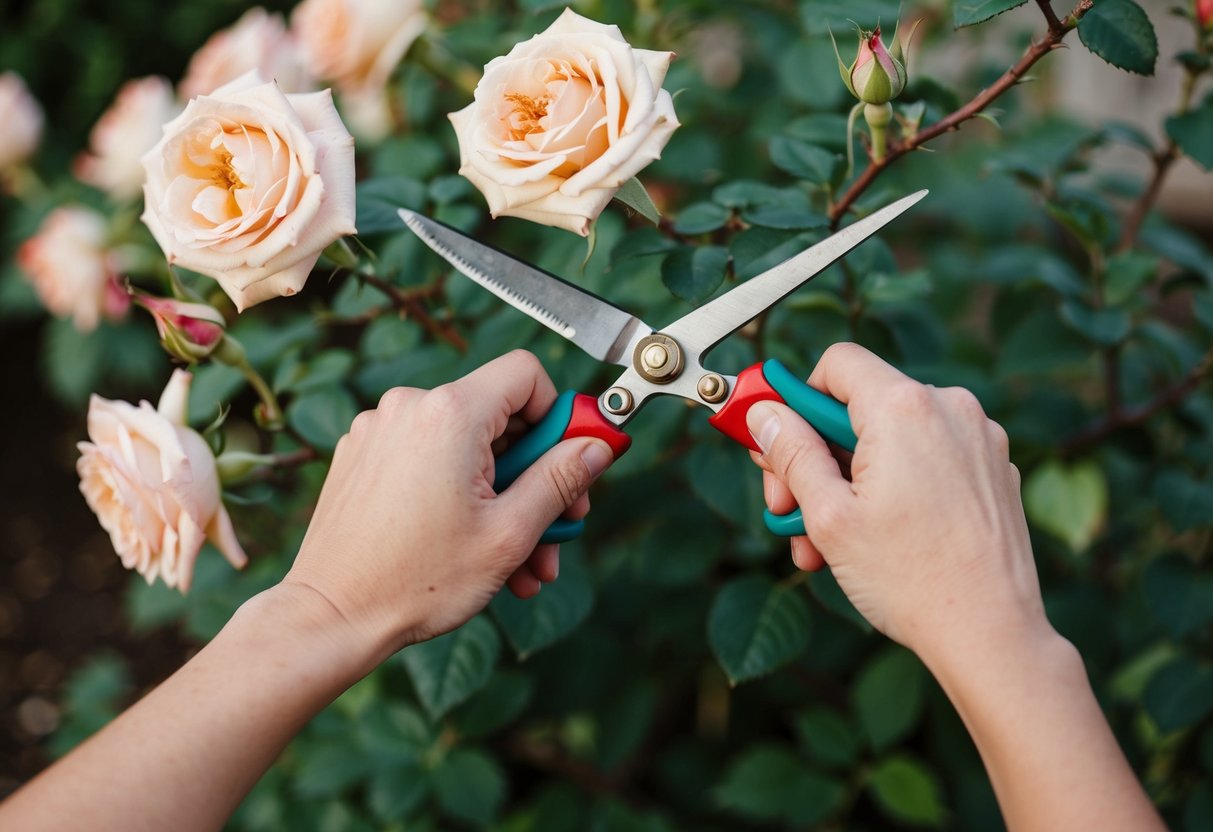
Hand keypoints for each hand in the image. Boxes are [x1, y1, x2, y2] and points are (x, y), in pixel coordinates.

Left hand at [285, 350, 614, 661]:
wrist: (331, 617)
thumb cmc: (416, 581)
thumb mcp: (510, 533)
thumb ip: (560, 480)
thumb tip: (597, 447)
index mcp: (450, 415)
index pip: (527, 375)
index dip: (559, 414)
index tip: (571, 460)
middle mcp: (410, 408)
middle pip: (500, 420)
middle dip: (535, 478)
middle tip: (557, 530)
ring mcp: (380, 431)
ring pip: (466, 449)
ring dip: (501, 500)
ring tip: (520, 564)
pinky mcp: (362, 456)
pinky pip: (429, 460)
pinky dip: (458, 495)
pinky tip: (472, 548)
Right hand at [746, 343, 1046, 661]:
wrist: (990, 635)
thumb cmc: (910, 580)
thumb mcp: (828, 515)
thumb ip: (791, 453)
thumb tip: (765, 413)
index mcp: (904, 408)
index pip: (837, 364)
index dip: (797, 396)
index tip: (775, 436)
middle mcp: (950, 408)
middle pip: (860, 406)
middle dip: (814, 456)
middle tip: (787, 508)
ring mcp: (979, 439)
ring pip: (891, 440)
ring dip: (849, 482)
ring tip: (825, 543)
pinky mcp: (994, 470)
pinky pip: (928, 460)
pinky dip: (895, 487)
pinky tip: (875, 539)